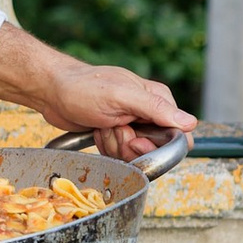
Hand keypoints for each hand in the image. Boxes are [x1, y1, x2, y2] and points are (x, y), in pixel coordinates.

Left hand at [0, 21, 196, 161]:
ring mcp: (133, 125)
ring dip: (115, 145)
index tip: (136, 142)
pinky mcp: (117, 135)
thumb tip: (191, 123)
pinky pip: (121, 154)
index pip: (177, 135)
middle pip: (154, 149)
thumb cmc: (83, 88)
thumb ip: (155, 109)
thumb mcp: (121, 96)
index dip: (157, 146)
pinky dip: (107, 147)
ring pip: (135, 155)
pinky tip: (97, 133)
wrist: (52, 91)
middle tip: (113, 129)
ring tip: (102, 127)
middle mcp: (149, 112)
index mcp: (158, 99)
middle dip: (130, 146)